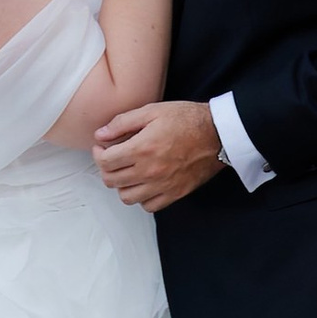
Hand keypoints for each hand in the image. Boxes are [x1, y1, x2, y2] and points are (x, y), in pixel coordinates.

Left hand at [93, 101, 223, 210]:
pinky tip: (144, 183)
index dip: (98, 154)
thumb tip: (100, 135)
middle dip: (106, 168)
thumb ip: (122, 123)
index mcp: (142, 149)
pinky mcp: (175, 194)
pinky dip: (141, 198)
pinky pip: (148, 206)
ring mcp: (163, 185)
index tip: (102, 147)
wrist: (218, 134)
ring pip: (127, 197)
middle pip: (112, 181)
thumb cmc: (186, 119)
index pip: (105, 162)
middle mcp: (150, 171)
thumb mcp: (152, 111)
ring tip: (127, 171)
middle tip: (111, 158)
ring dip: (121, 185)